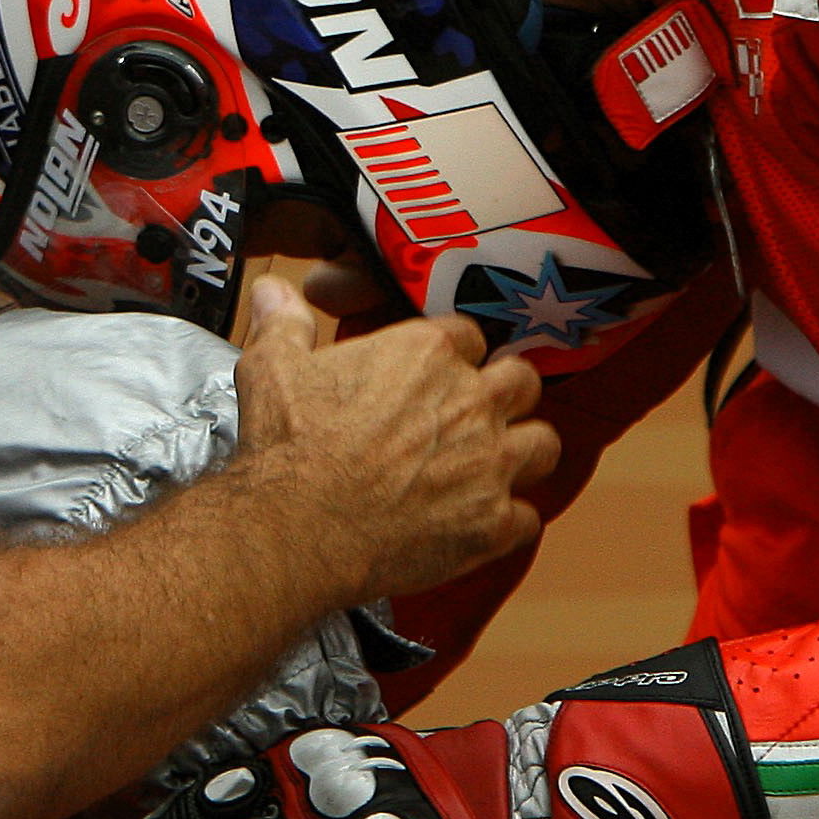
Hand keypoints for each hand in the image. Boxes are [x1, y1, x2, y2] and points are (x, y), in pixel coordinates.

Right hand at [232, 278, 556, 603]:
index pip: (469, 336)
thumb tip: (274, 291)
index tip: (441, 370)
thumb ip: (285, 322)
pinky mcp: (491, 524)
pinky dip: (510, 522)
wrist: (296, 527)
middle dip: (506, 393)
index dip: (456, 354)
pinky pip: (529, 518)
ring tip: (497, 463)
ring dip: (523, 452)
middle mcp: (471, 402)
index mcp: (427, 354)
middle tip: (480, 411)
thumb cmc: (289, 445)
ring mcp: (489, 464)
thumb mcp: (274, 366)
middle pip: (522, 382)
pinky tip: (483, 522)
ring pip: (544, 445)